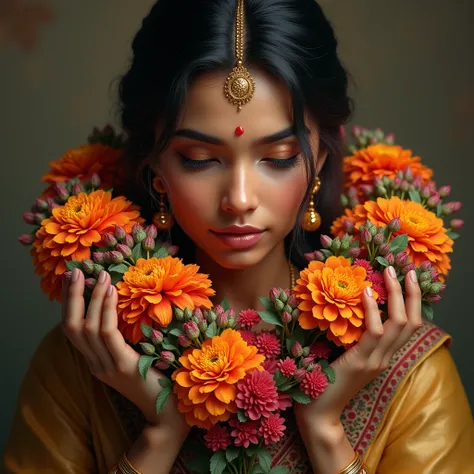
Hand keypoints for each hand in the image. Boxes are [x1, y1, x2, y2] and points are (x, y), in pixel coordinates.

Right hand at [61, 268, 189, 441]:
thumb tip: (123, 307)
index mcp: (96, 361)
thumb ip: (124, 339)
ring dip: (93, 298)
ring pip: (88, 327)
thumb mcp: (135, 357)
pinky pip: (108, 334)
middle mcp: (96, 364)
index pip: (73, 330)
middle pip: (71, 327)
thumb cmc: (158, 380)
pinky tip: (113, 293)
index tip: (73, 279)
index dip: (70, 303)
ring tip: (101, 276)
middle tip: (75, 271)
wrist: (169, 412)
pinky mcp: (123, 366)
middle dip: (71, 297)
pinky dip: (107, 311)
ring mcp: (107, 367)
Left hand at [295, 266, 421, 437]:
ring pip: (399, 324)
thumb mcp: (344, 356)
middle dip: (412, 294)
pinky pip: (374, 332)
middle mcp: (385, 357)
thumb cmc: (325, 381)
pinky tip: (366, 292)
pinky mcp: (360, 362)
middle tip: (408, 270)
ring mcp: (375, 360)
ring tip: (390, 272)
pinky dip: (373, 310)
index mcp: (383, 355)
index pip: (407, 326)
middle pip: (411, 322)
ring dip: (397, 295)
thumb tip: (345, 307)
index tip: (408, 279)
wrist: (319, 413)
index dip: (412, 302)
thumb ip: (351, 337)